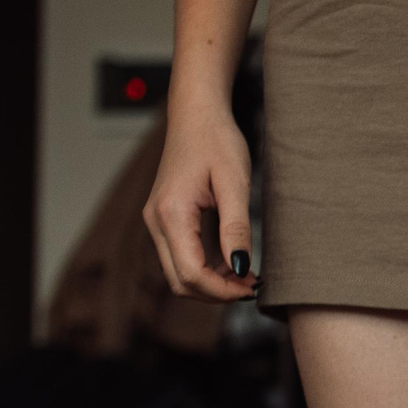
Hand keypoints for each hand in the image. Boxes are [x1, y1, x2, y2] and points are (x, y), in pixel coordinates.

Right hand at [142, 102, 255, 300]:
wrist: (197, 115)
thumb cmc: (217, 141)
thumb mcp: (235, 184)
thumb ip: (237, 229)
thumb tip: (240, 269)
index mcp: (171, 214)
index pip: (191, 274)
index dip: (222, 291)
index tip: (251, 288)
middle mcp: (156, 222)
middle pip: (181, 282)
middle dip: (217, 293)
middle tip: (252, 286)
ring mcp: (157, 222)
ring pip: (179, 274)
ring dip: (212, 283)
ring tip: (246, 276)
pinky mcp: (165, 220)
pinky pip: (181, 258)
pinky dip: (205, 269)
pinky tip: (233, 264)